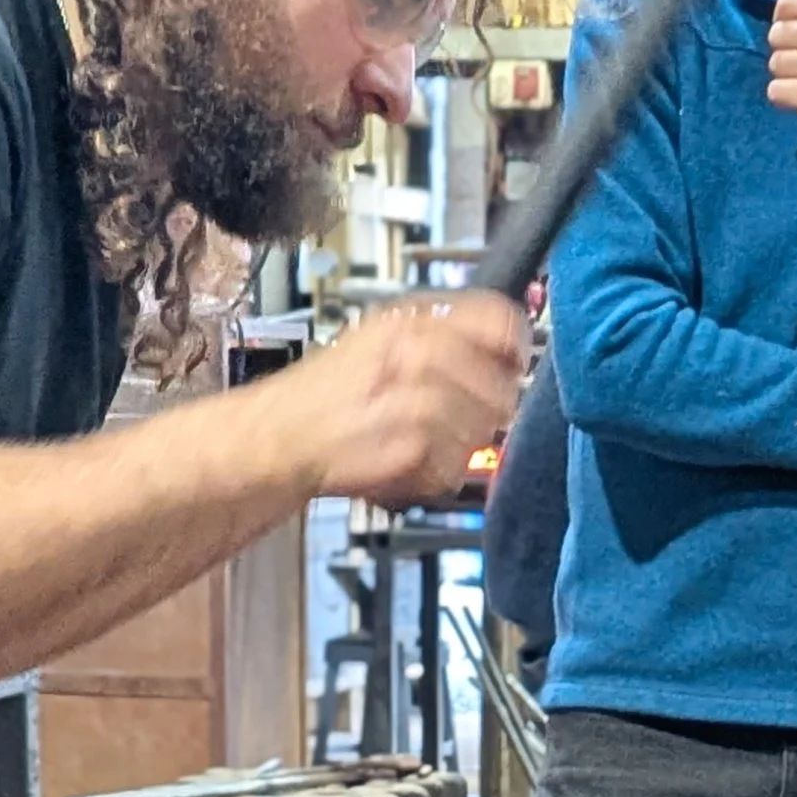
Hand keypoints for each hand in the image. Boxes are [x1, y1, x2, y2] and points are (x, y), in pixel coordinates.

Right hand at [302, 295, 528, 506]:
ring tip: (427, 443)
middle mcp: (417, 354)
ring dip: (462, 445)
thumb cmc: (330, 394)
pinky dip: (437, 475)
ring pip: (481, 430)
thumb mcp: (381, 340)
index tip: (515, 367)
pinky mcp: (412, 447)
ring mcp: (416, 400)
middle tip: (464, 419)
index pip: (498, 320)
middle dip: (489, 410)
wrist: (281, 435)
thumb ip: (442, 339)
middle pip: (498, 385)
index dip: (516, 347)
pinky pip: (454, 468)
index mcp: (412, 321)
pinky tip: (411, 463)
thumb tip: (504, 353)